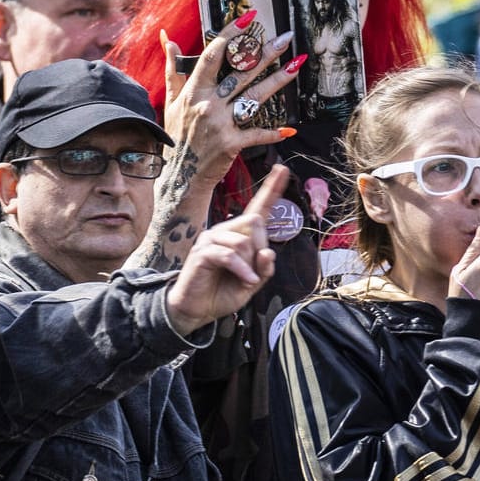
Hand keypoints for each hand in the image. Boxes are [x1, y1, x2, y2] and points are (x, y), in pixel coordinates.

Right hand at [160, 18, 299, 181]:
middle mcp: (207, 104)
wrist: (179, 176)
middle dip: (265, 53)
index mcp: (193, 91)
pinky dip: (273, 133)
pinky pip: (256, 134)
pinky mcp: (231, 143)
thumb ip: (173, 70)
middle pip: (240, 73)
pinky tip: (289, 128)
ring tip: (297, 65)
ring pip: (254, 97)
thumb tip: (168, 40)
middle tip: (285, 38)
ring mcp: (220, 124)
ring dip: (278, 80)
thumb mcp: (170, 101)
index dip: (231, 35)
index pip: (213, 55)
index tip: (248, 18)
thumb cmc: (177, 137)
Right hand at [164, 165, 288, 334]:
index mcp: (240, 236)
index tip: (282, 170)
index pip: (258, 208)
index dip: (271, 189)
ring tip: (246, 279)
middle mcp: (225, 232)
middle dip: (259, 248)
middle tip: (253, 270)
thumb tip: (268, 252)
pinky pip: (229, 254)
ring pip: (243, 240)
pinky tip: (246, 280)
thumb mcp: (253, 283)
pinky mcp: (202, 252)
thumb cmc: (223, 293)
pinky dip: (242, 270)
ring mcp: (211, 239)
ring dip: (249, 264)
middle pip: (254, 222)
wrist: (197, 310)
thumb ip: (264, 268)